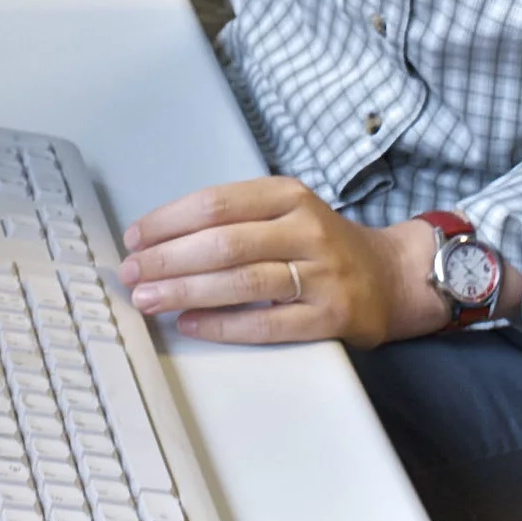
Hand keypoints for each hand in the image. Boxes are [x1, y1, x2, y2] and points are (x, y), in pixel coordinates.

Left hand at [121, 179, 452, 347]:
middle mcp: (306, 229)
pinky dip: (222, 325)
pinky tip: (189, 324)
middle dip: (167, 259)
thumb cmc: (321, 245)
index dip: (168, 221)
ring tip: (147, 299)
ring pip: (241, 281)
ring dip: (186, 291)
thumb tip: (158, 241)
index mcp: (289, 196)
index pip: (216, 203)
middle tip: (130, 273)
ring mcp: (321, 273)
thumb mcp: (286, 213)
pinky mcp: (330, 315)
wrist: (391, 276)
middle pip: (223, 242)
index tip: (134, 238)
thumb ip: (233, 221)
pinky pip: (266, 323)